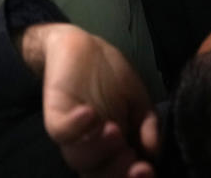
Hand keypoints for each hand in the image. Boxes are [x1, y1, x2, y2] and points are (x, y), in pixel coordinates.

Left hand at [24, 23, 157, 177]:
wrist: (83, 46)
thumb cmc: (112, 76)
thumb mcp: (138, 100)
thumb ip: (148, 125)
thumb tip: (155, 150)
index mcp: (112, 149)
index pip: (121, 173)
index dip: (133, 177)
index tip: (147, 169)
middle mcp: (91, 147)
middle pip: (99, 175)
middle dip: (117, 171)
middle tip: (131, 156)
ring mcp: (72, 133)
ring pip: (79, 159)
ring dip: (99, 149)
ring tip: (114, 130)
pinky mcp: (56, 115)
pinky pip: (61, 130)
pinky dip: (75, 127)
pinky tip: (90, 114)